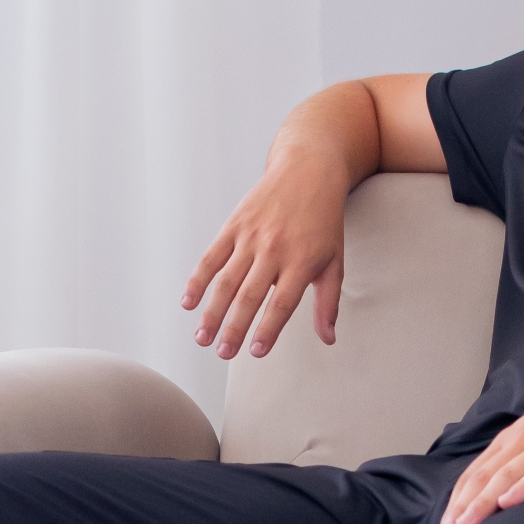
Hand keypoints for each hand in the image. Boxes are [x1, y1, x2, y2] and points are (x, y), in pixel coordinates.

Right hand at [183, 158, 345, 359]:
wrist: (308, 170)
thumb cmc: (323, 221)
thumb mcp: (334, 261)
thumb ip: (328, 303)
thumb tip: (329, 339)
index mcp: (302, 261)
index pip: (282, 302)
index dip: (268, 329)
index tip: (256, 352)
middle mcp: (274, 249)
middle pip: (250, 295)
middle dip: (234, 327)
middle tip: (223, 353)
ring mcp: (251, 236)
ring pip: (226, 280)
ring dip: (212, 311)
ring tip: (202, 337)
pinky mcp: (234, 225)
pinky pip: (212, 257)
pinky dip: (197, 280)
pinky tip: (188, 302)